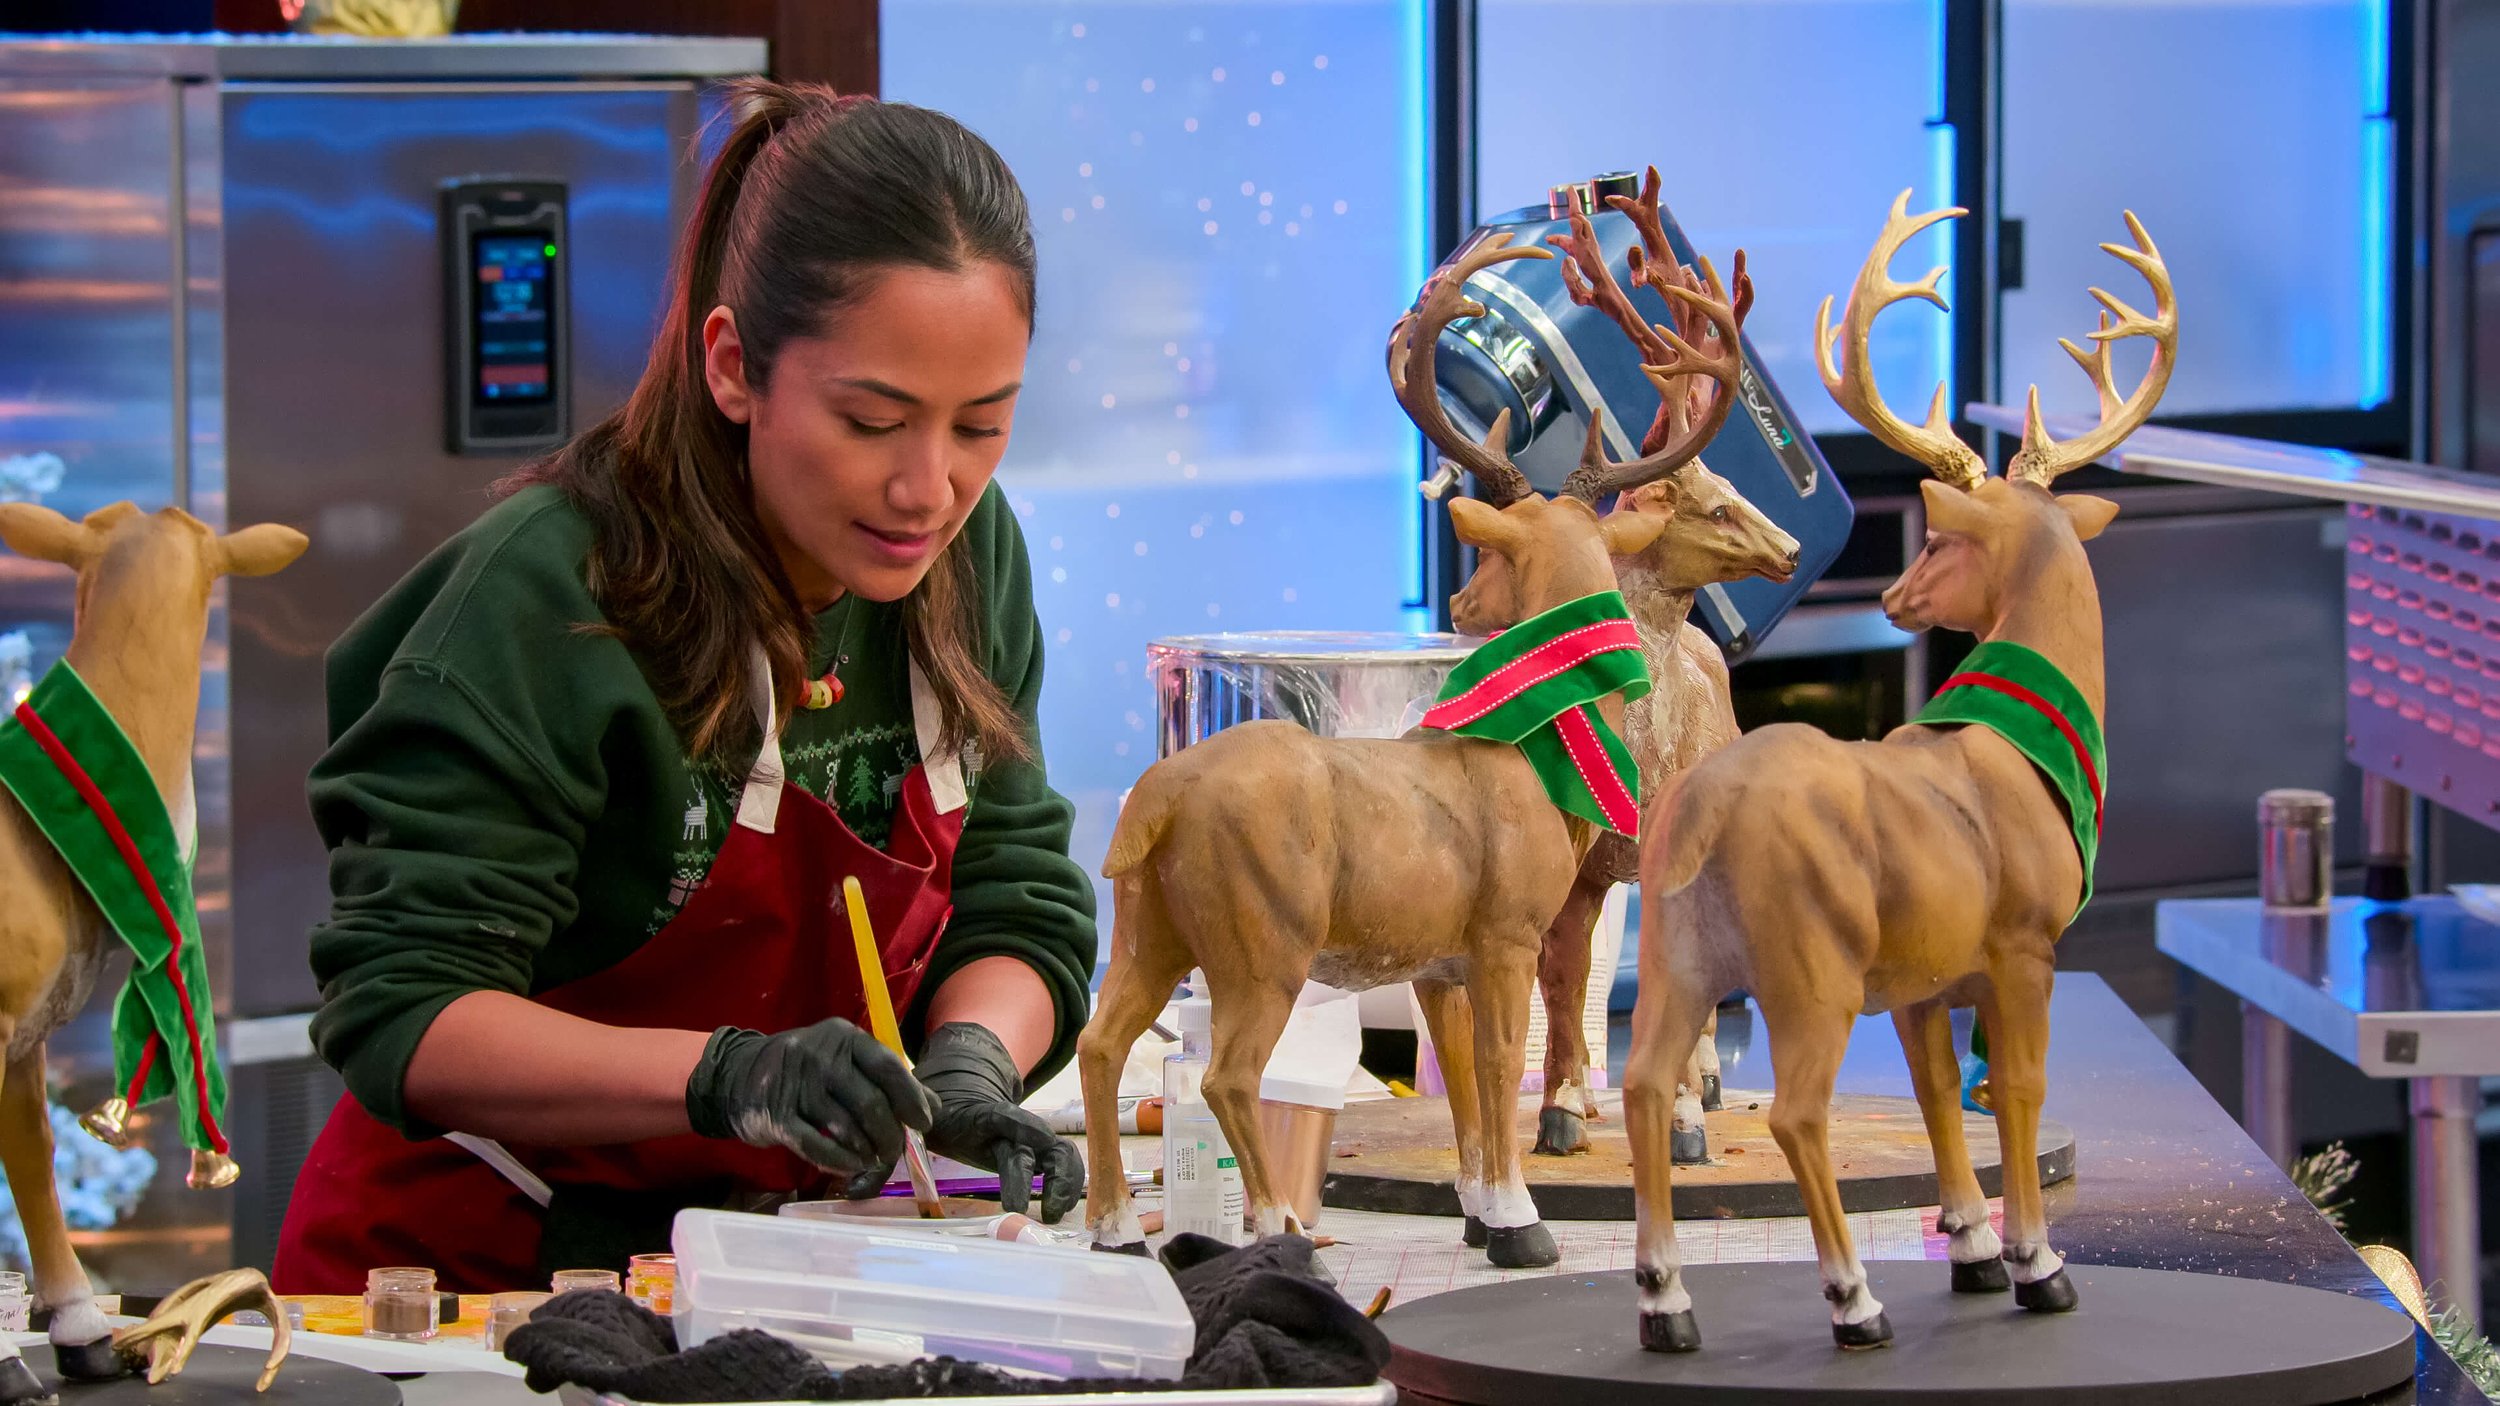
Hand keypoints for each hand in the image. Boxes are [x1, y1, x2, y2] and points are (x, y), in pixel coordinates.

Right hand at [684, 1019, 935, 1174]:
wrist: (737, 1076)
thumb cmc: (805, 1071)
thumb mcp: (843, 1060)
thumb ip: (886, 1079)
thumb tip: (933, 1108)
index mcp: (844, 1037)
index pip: (887, 1066)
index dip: (911, 1098)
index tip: (923, 1123)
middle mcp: (820, 1056)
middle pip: (869, 1102)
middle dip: (889, 1134)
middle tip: (895, 1151)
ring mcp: (796, 1085)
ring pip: (846, 1127)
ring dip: (867, 1151)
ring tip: (874, 1160)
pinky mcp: (776, 1116)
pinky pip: (817, 1146)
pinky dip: (840, 1161)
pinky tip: (852, 1167)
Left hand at [846, 1022, 1084, 1222]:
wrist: (962, 1088)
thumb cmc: (933, 1114)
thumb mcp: (910, 1129)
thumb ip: (883, 1160)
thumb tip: (849, 1192)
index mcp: (982, 1115)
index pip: (1007, 1118)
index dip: (1022, 1133)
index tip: (1027, 1165)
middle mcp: (1010, 1126)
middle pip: (1037, 1147)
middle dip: (1040, 1179)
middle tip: (1032, 1214)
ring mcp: (1027, 1139)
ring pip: (1061, 1154)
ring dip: (1065, 1183)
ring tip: (1052, 1216)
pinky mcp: (1033, 1153)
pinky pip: (1060, 1164)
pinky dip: (1067, 1185)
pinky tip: (1056, 1212)